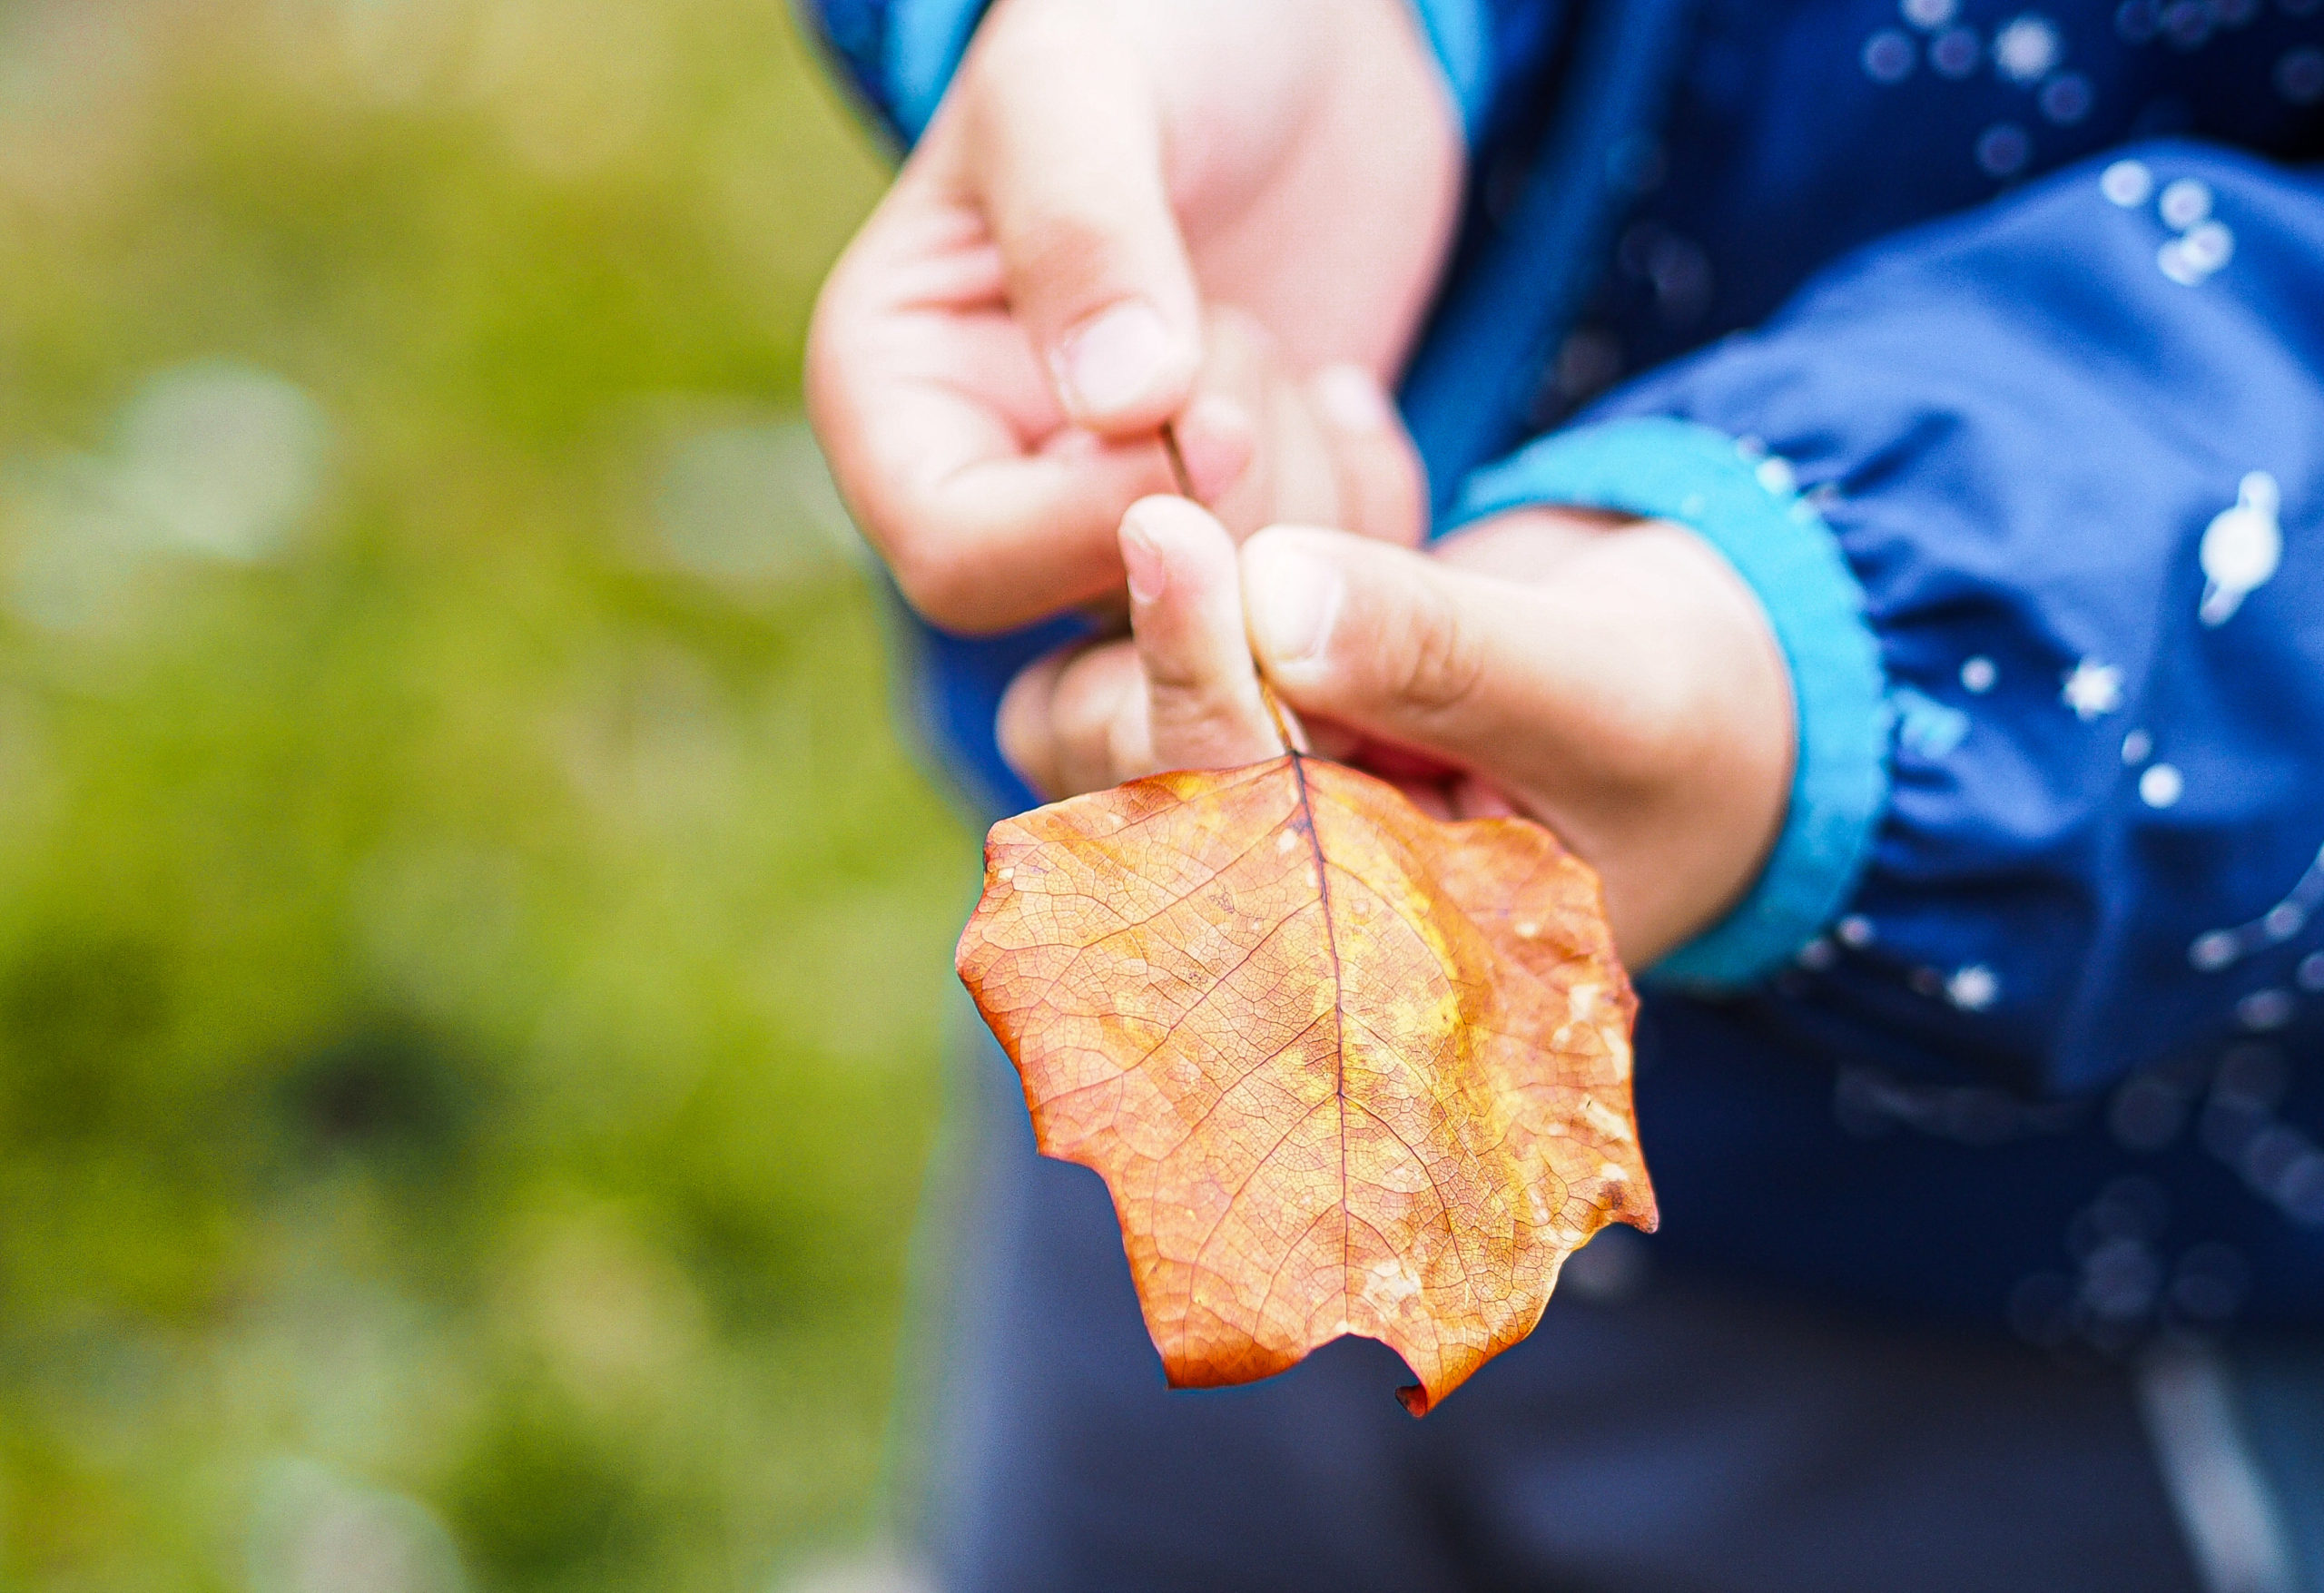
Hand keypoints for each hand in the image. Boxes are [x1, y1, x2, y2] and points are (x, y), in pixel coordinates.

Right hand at [805, 0, 1460, 631]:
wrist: (1302, 31)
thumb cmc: (1160, 22)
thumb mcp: (1087, 85)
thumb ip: (1084, 231)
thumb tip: (1117, 402)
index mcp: (904, 401)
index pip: (960, 562)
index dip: (1093, 523)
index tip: (1207, 415)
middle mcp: (1005, 485)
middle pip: (1099, 611)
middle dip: (1215, 501)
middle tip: (1260, 352)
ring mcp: (1134, 519)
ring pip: (1222, 622)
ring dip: (1295, 492)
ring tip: (1292, 349)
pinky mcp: (1248, 527)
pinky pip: (1319, 603)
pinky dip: (1365, 510)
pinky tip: (1350, 393)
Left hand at [1000, 499, 1795, 966]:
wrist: (1710, 681)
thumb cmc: (1689, 724)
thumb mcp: (1600, 695)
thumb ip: (1439, 658)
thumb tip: (1267, 591)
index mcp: (1356, 939)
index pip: (1227, 824)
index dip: (1192, 682)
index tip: (1171, 531)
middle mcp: (1266, 876)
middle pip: (1122, 744)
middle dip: (1171, 603)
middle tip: (1219, 436)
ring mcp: (1237, 774)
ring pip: (1105, 661)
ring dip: (1187, 539)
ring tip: (1266, 421)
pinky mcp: (1234, 684)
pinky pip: (1160, 588)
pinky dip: (1237, 491)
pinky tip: (1339, 420)